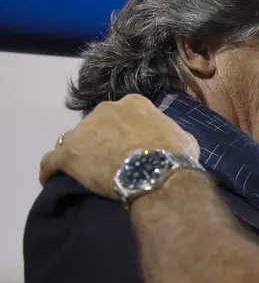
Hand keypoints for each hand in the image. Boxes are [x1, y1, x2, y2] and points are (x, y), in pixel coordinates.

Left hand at [40, 94, 199, 198]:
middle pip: (97, 124)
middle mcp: (106, 109)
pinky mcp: (68, 154)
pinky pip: (51, 161)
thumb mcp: (183, 137)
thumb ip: (171, 133)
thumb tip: (172, 140)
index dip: (125, 130)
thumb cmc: (175, 154)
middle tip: (110, 159)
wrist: (157, 172)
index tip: (130, 145)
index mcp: (134, 103)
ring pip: (74, 140)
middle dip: (100, 139)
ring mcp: (84, 131)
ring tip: (84, 172)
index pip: (124, 114)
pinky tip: (52, 179)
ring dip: (79, 153)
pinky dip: (51, 170)